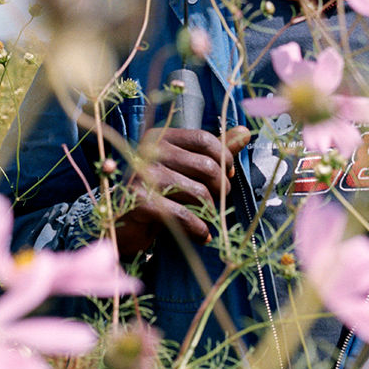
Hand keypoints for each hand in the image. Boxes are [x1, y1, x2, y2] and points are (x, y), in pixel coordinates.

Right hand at [111, 127, 252, 256]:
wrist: (124, 224)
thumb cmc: (158, 194)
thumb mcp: (185, 169)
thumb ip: (213, 152)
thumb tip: (245, 133)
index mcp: (160, 137)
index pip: (204, 139)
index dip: (224, 158)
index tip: (229, 175)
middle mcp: (149, 151)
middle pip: (205, 165)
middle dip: (221, 188)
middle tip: (220, 202)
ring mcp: (143, 175)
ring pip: (198, 192)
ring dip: (210, 210)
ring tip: (209, 219)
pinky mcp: (140, 201)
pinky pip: (183, 214)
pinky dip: (198, 228)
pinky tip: (202, 235)